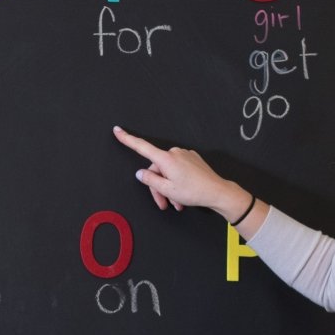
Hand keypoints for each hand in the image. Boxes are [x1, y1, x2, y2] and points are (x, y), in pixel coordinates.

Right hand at [112, 126, 247, 217]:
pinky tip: (183, 193)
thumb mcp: (167, 190)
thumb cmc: (194, 191)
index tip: (117, 130)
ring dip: (169, 188)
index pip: (142, 147)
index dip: (127, 139)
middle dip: (159, 187)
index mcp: (166, 159)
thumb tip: (141, 173)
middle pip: (157, 169)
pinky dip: (178, 181)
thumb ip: (150, 180)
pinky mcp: (192, 159)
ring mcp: (185, 154)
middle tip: (164, 204)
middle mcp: (175, 153)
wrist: (217, 192)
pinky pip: (179, 169)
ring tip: (176, 203)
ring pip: (168, 172)